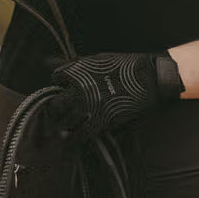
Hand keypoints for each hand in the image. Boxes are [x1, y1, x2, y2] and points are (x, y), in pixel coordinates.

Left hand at [47, 51, 184, 135]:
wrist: (150, 79)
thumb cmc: (125, 66)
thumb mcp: (99, 59)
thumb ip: (74, 63)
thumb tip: (48, 60)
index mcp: (78, 71)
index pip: (56, 79)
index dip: (61, 84)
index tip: (67, 89)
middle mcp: (79, 89)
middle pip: (55, 104)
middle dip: (56, 108)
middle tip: (62, 112)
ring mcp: (88, 107)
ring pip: (63, 122)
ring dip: (63, 124)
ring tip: (67, 126)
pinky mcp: (98, 123)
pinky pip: (77, 135)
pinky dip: (74, 138)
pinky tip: (75, 137)